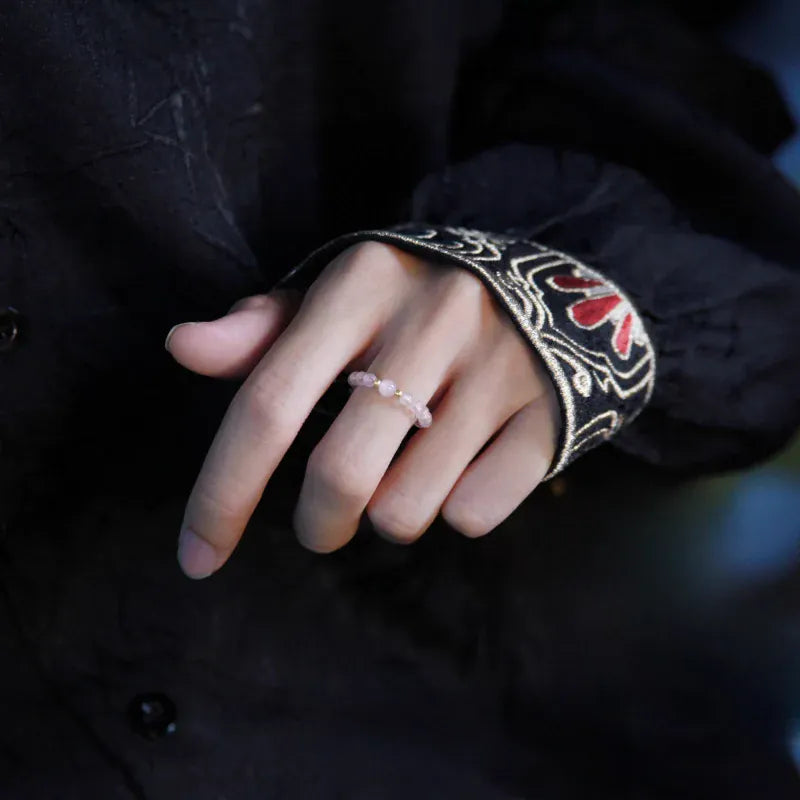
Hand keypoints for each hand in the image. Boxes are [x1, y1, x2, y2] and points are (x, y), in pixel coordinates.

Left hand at [166, 242, 560, 577]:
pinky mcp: (549, 408)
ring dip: (390, 518)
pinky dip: (456, 511)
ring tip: (404, 479)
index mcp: (361, 284)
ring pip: (408, 508)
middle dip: (320, 524)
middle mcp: (433, 317)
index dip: (222, 492)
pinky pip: (477, 511)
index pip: (269, 402)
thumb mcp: (339, 300)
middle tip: (324, 524)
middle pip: (341, 474)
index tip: (197, 558)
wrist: (546, 290)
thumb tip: (181, 347)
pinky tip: (463, 471)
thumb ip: (262, 330)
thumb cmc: (413, 305)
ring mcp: (499, 363)